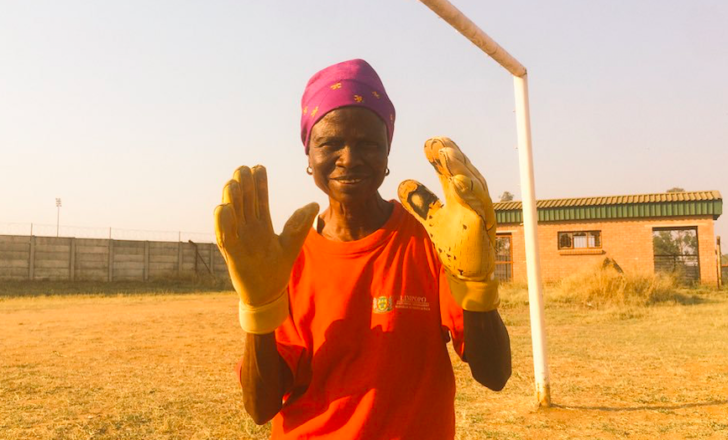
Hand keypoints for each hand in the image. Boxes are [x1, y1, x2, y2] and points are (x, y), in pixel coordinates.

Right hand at [214, 165, 318, 332]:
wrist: (268, 294)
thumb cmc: (277, 268)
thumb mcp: (292, 244)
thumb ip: (299, 224)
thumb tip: (313, 203)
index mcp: (261, 225)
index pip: (259, 199)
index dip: (259, 184)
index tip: (259, 167)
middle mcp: (248, 229)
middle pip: (244, 203)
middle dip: (244, 185)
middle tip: (243, 168)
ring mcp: (239, 240)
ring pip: (233, 215)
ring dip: (232, 199)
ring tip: (233, 183)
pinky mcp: (232, 254)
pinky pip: (225, 237)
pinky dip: (224, 223)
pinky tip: (223, 208)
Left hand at [398, 137, 498, 310]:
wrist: (469, 273)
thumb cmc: (456, 245)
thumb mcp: (433, 221)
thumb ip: (420, 203)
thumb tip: (403, 184)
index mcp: (459, 195)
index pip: (450, 170)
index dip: (440, 157)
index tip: (427, 143)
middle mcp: (472, 199)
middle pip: (463, 170)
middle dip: (451, 154)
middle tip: (437, 141)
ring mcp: (479, 210)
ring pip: (473, 183)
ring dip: (459, 167)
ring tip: (446, 153)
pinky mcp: (483, 224)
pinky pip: (478, 205)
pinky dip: (469, 192)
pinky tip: (458, 181)